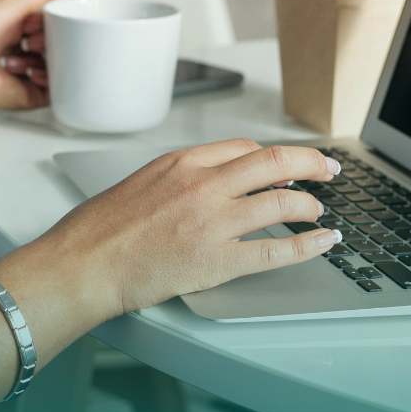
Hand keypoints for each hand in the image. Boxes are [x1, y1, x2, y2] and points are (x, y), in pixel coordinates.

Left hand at [0, 0, 71, 109]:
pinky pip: (58, 91)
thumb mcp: (16, 0)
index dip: (58, 21)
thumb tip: (76, 0)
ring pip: (62, 67)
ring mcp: (31, 73)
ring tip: (26, 52)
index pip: (58, 25)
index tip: (49, 19)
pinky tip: (31, 71)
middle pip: (62, 46)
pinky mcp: (33, 94)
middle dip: (53, 39)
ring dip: (47, 57)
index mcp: (24, 29)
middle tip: (33, 37)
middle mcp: (27, 51)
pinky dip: (49, 79)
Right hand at [7, 140, 342, 323]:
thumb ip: (176, 179)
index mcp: (181, 162)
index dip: (273, 156)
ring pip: (284, 202)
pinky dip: (310, 245)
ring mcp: (214, 222)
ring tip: (318, 214)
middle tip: (327, 170)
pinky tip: (323, 242)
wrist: (83, 263)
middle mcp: (203, 185)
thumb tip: (205, 184)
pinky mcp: (219, 260)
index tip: (286, 163)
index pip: (244, 148)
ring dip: (311, 206)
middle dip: (311, 164)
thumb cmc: (97, 230)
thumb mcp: (138, 183)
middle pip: (276, 162)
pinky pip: (279, 250)